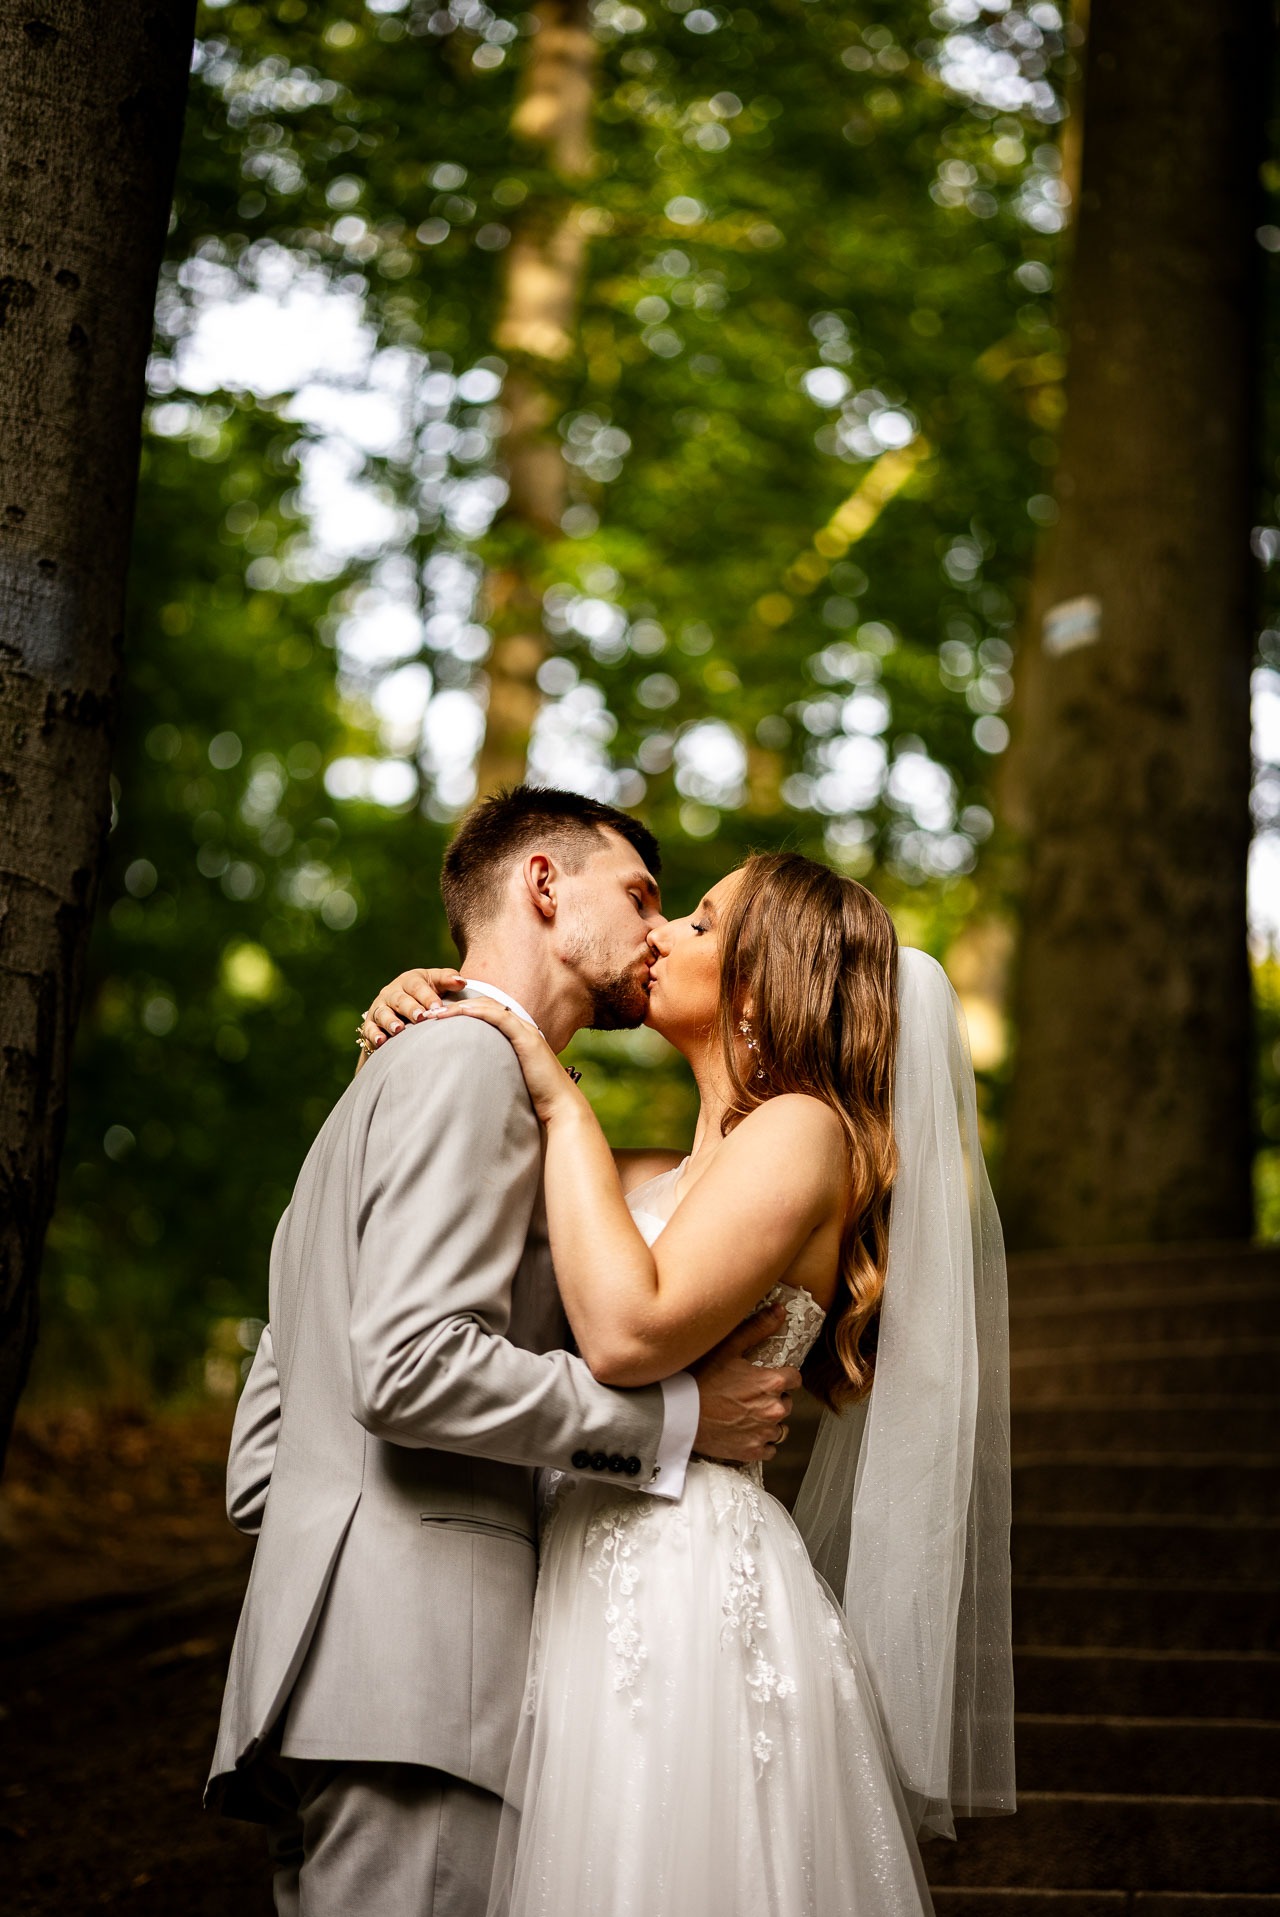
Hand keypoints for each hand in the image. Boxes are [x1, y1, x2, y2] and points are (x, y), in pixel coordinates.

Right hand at [358, 967, 465, 1053]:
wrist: (404, 1006)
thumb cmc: (426, 993)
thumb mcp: (436, 983)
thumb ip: (448, 980)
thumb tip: (461, 981)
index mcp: (409, 981)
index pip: (417, 986)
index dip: (427, 996)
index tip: (438, 1007)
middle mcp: (392, 992)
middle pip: (400, 999)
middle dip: (410, 1008)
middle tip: (420, 1017)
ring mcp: (380, 1008)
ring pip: (383, 1013)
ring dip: (390, 1021)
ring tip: (399, 1029)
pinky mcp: (371, 1023)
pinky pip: (370, 1029)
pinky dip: (374, 1035)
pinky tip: (381, 1042)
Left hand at [425, 996, 586, 1127]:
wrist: (560, 1108)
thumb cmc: (535, 1100)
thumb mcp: (508, 1081)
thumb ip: (493, 1074)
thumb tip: (468, 1082)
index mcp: (518, 1036)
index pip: (486, 1014)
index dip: (461, 1012)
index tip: (437, 1018)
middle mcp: (522, 1028)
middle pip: (485, 1006)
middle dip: (455, 1006)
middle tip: (429, 1012)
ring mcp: (526, 1031)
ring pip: (489, 1007)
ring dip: (459, 1007)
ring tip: (435, 1012)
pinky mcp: (526, 1038)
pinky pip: (499, 1017)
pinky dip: (477, 1012)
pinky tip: (458, 1012)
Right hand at [690, 1305, 800, 1464]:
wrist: (678, 1415)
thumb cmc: (700, 1379)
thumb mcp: (728, 1348)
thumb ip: (758, 1329)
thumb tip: (781, 1311)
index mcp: (772, 1383)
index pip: (795, 1378)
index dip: (783, 1376)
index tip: (769, 1377)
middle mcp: (774, 1410)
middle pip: (786, 1402)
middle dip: (773, 1398)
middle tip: (749, 1394)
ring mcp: (763, 1433)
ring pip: (779, 1427)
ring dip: (768, 1421)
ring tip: (746, 1414)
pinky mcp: (752, 1452)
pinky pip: (769, 1448)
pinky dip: (760, 1441)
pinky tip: (744, 1431)